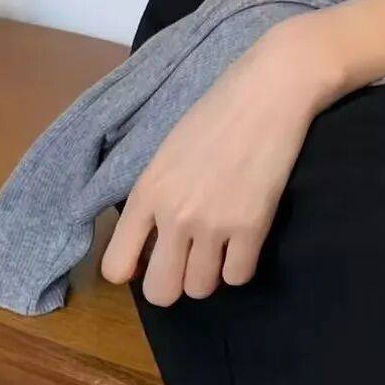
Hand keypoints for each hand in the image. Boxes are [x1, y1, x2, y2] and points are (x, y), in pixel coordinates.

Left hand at [100, 19, 345, 304]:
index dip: (135, 267)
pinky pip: (239, 277)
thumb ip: (155, 196)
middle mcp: (173, 214)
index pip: (116, 266)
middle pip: (160, 292)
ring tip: (222, 244)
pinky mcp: (252, 227)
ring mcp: (213, 224)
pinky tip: (245, 239)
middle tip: (190, 258)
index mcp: (147, 191)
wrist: (268, 92)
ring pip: (201, 290)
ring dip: (210, 272)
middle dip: (174, 281)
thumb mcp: (168, 152)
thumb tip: (151, 241)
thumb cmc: (217, 111)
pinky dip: (241, 264)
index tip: (153, 253)